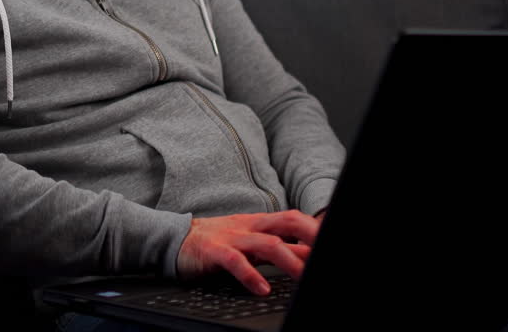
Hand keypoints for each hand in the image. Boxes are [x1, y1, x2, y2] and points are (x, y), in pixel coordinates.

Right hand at [175, 210, 320, 294]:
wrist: (175, 239)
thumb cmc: (216, 243)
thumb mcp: (248, 241)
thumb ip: (274, 246)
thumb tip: (305, 255)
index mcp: (259, 223)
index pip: (294, 219)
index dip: (316, 228)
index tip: (332, 241)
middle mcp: (250, 227)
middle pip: (288, 223)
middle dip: (311, 238)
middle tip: (326, 256)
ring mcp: (233, 238)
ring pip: (268, 244)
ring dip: (289, 261)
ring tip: (303, 277)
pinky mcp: (215, 251)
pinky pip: (236, 262)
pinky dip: (251, 276)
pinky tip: (261, 288)